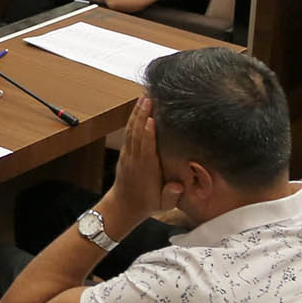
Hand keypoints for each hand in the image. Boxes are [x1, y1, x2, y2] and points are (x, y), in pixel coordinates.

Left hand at [106, 97, 174, 224]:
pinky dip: (133, 119)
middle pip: (137, 134)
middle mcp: (134, 159)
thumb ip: (171, 195)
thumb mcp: (163, 204)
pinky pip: (128, 132)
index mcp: (145, 170)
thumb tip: (177, 186)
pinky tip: (137, 108)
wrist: (124, 205)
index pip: (146, 149)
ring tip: (143, 97)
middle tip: (148, 98)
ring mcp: (128, 154)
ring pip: (131, 130)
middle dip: (142, 115)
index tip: (151, 119)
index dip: (148, 134)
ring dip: (136, 113)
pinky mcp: (125, 152)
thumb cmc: (147, 203)